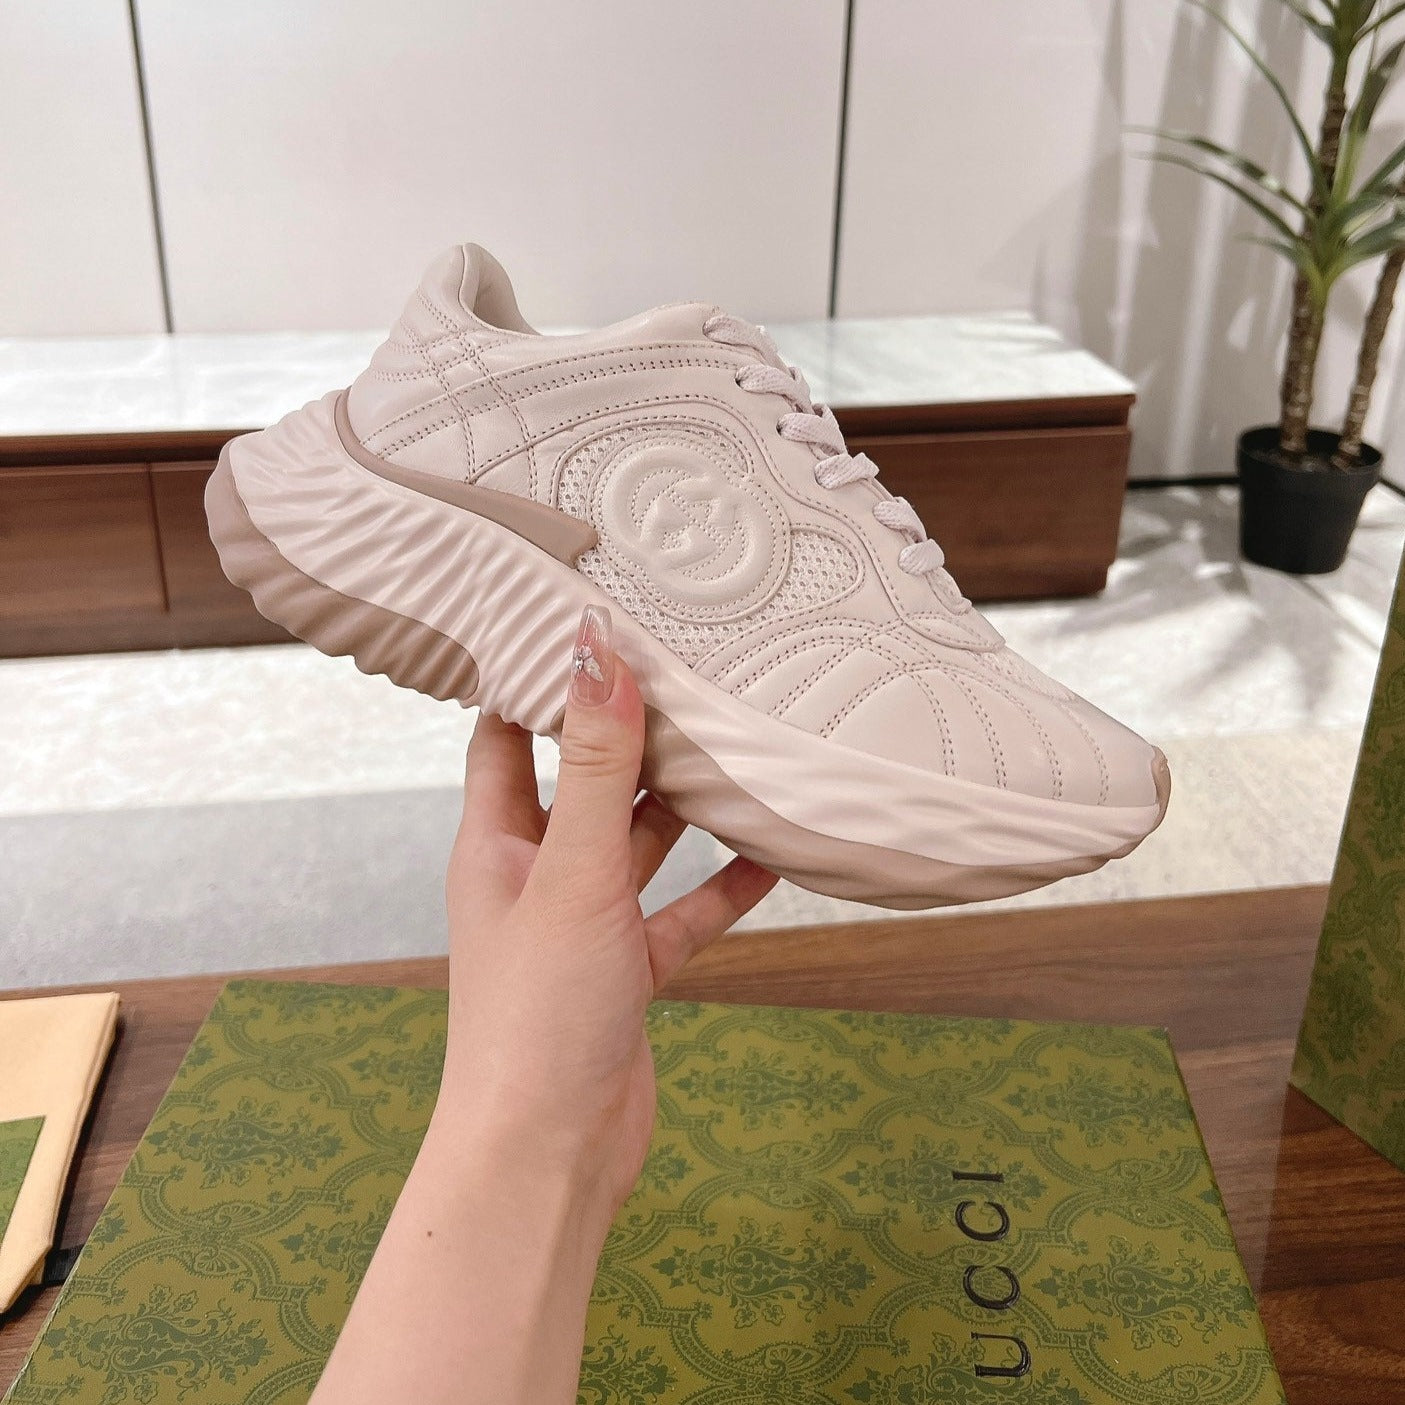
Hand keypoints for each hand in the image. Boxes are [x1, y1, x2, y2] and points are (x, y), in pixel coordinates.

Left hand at [436, 603, 777, 1214]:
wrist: (549, 1154)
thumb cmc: (535, 1017)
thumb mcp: (575, 873)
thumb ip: (597, 767)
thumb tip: (596, 652)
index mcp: (495, 844)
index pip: (505, 735)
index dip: (534, 679)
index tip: (581, 622)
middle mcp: (534, 874)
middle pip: (581, 781)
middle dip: (626, 733)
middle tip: (682, 672)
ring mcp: (582, 923)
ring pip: (636, 845)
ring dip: (679, 807)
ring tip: (733, 749)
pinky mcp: (626, 970)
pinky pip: (678, 913)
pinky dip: (718, 887)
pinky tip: (767, 857)